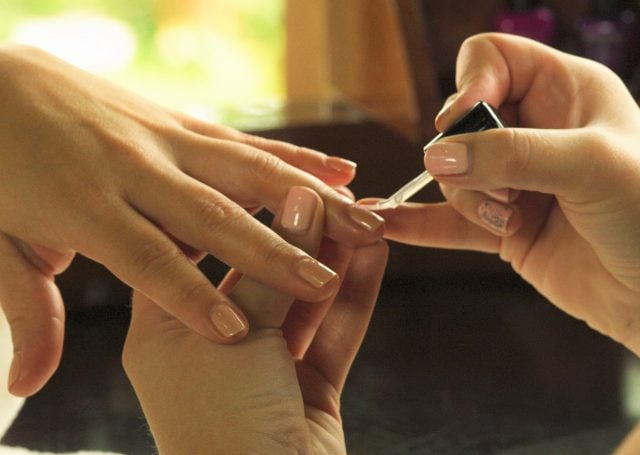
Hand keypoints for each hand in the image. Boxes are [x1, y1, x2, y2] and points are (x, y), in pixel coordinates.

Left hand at [0, 44, 384, 396]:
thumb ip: (27, 311)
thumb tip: (28, 383)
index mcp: (86, 207)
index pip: (146, 259)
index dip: (189, 296)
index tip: (235, 332)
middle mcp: (135, 170)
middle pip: (211, 215)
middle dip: (270, 251)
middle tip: (320, 279)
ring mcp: (162, 139)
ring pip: (245, 171)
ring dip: (305, 198)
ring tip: (357, 218)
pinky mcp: (180, 121)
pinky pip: (246, 141)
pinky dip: (295, 156)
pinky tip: (336, 168)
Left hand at [123, 186, 387, 453]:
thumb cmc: (217, 427)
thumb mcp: (235, 335)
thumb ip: (270, 269)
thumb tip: (299, 204)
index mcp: (166, 326)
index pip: (197, 247)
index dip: (234, 209)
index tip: (266, 173)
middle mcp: (211, 342)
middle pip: (258, 270)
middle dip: (299, 232)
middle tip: (333, 191)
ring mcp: (262, 367)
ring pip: (302, 299)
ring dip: (334, 258)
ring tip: (364, 213)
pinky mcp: (307, 388)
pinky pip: (332, 333)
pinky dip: (354, 296)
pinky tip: (375, 256)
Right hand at [372, 33, 639, 354]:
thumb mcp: (589, 166)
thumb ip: (512, 154)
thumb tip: (437, 156)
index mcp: (565, 91)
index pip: (491, 60)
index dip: (468, 85)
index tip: (463, 121)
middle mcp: (535, 130)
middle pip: (461, 123)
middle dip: (470, 158)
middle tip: (504, 188)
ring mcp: (516, 180)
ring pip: (453, 174)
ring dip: (470, 200)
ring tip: (508, 220)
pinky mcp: (503, 225)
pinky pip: (449, 221)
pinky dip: (420, 224)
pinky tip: (388, 223)